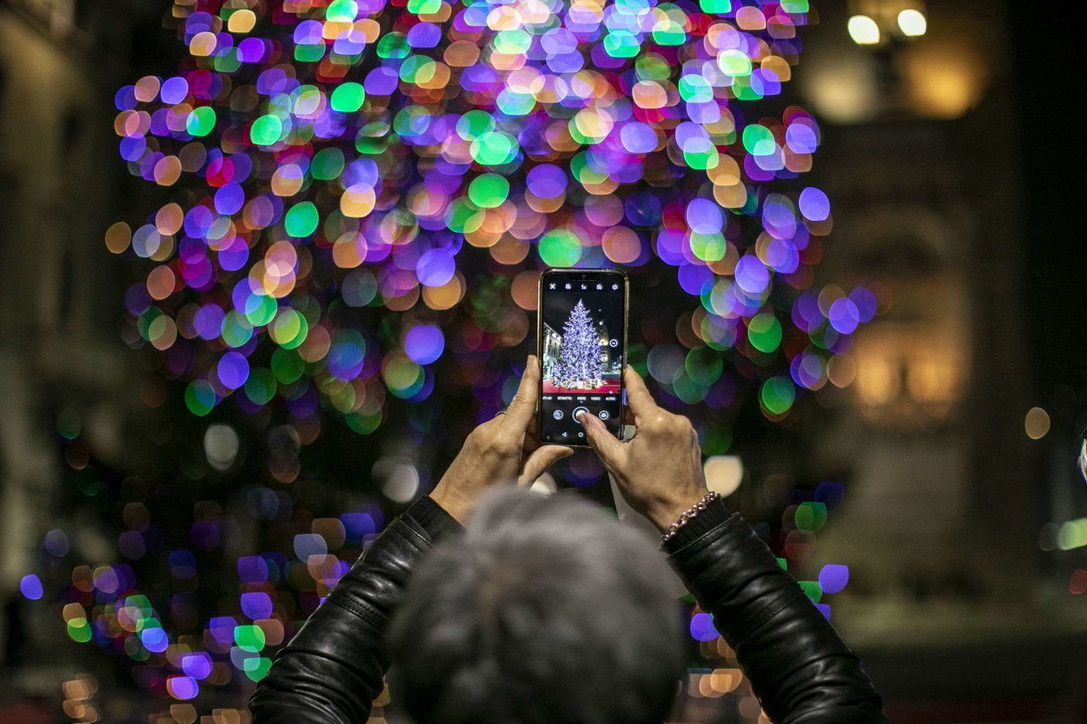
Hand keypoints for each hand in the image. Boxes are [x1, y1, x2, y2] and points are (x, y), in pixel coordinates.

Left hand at [430, 356, 572, 522]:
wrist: (450, 509)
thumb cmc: (486, 500)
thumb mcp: (522, 482)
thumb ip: (544, 460)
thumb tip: (566, 447)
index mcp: (504, 440)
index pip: (523, 403)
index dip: (530, 380)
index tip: (535, 359)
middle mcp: (491, 430)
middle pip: (522, 413)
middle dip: (538, 424)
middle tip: (550, 444)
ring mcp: (481, 432)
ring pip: (513, 422)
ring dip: (526, 435)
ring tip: (528, 461)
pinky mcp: (476, 437)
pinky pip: (502, 430)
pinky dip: (515, 438)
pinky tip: (518, 459)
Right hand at [577, 366, 707, 531]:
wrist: (683, 511)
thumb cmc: (649, 490)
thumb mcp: (617, 463)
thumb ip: (599, 437)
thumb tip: (585, 418)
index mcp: (656, 422)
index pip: (637, 390)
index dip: (626, 377)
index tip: (619, 367)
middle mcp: (674, 420)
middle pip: (646, 406)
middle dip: (628, 411)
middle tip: (609, 416)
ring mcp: (686, 430)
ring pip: (657, 418)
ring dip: (641, 424)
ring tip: (626, 440)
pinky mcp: (691, 439)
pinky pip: (668, 427)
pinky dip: (655, 432)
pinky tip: (645, 449)